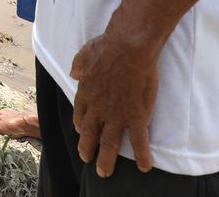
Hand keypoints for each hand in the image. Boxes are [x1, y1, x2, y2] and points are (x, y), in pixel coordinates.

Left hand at [70, 28, 160, 177]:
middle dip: (87, 149)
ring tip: (104, 172)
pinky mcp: (136, 117)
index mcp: (86, 93)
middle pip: (91, 134)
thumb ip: (78, 66)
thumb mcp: (84, 54)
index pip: (81, 115)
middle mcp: (99, 109)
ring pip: (110, 143)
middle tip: (87, 160)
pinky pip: (139, 141)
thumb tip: (74, 73)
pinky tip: (144, 167)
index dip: (81, 126)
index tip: (82, 131)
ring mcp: (117, 115)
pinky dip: (142, 156)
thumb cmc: (107, 47)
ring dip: (106, 160)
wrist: (129, 48)